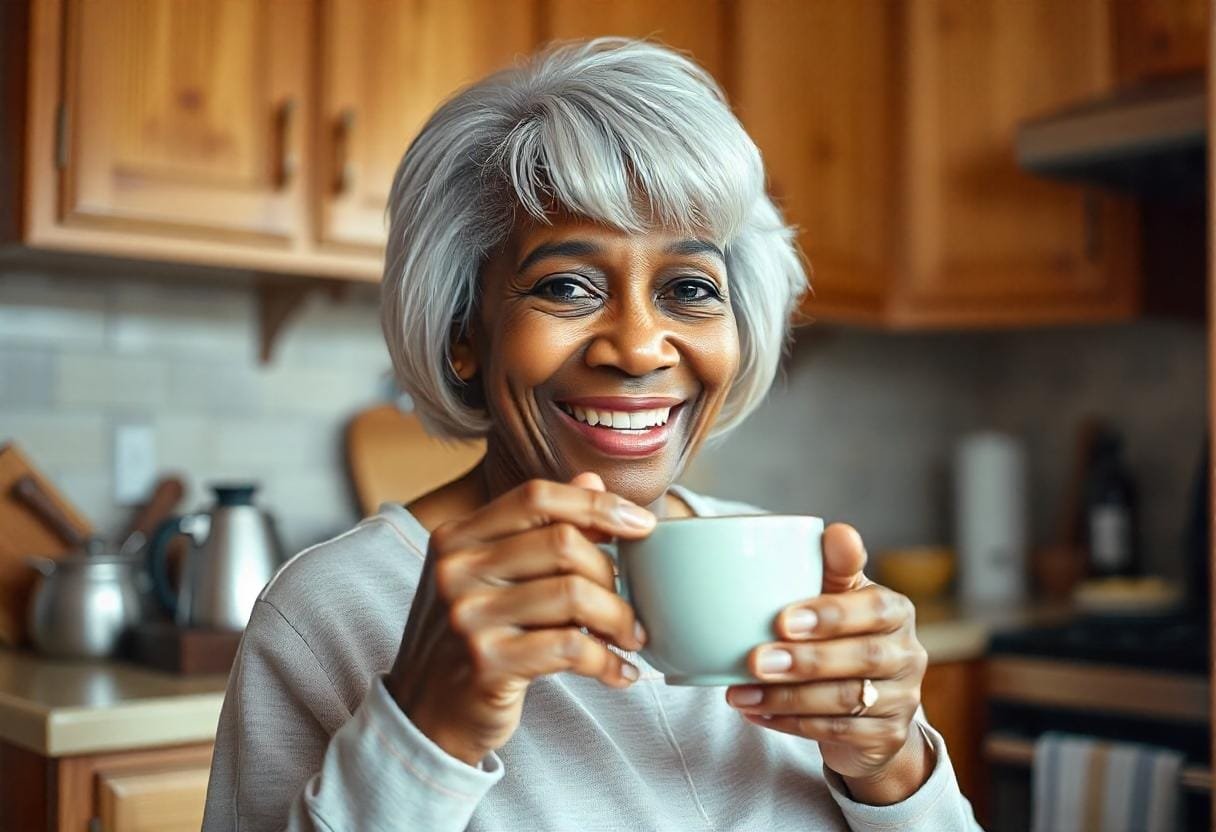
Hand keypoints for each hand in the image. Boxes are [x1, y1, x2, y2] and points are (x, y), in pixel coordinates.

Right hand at [386, 473, 653, 765]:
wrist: (427, 714)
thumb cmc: (473, 637)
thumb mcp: (491, 575)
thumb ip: (539, 526)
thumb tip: (593, 480)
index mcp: (457, 535)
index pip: (537, 496)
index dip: (597, 504)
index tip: (642, 525)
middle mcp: (456, 568)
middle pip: (563, 543)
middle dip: (612, 574)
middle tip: (629, 605)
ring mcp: (467, 615)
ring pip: (574, 594)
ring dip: (619, 618)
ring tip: (632, 638)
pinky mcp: (487, 662)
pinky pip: (570, 647)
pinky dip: (607, 660)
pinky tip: (620, 671)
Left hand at [725, 524, 931, 797]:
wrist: (870, 703)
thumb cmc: (844, 633)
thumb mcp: (839, 595)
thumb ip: (833, 565)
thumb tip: (837, 531)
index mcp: (896, 610)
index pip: (874, 608)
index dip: (830, 614)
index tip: (782, 620)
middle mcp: (908, 654)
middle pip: (862, 658)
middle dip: (805, 661)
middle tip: (754, 661)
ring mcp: (902, 699)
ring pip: (846, 701)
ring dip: (788, 698)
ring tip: (739, 693)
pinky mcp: (886, 736)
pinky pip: (838, 733)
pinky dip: (791, 724)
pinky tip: (756, 713)